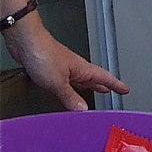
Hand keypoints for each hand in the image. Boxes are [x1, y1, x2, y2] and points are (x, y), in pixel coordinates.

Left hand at [4, 17, 129, 110]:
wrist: (26, 42)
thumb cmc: (43, 53)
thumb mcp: (58, 82)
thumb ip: (71, 97)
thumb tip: (83, 109)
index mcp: (82, 69)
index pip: (104, 77)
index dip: (116, 84)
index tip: (125, 89)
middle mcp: (74, 67)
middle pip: (93, 78)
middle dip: (103, 85)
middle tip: (111, 91)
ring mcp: (63, 67)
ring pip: (79, 79)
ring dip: (87, 86)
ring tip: (92, 93)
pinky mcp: (50, 68)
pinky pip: (65, 81)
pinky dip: (69, 88)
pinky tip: (64, 91)